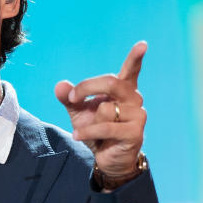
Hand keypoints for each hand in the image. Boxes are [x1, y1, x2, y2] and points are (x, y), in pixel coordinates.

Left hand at [54, 41, 146, 177]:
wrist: (106, 158)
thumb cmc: (96, 130)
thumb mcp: (79, 111)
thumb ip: (69, 97)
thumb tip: (60, 85)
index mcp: (123, 89)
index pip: (131, 70)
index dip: (136, 57)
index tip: (142, 44)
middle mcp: (134, 98)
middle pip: (111, 82)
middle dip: (86, 88)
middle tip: (72, 97)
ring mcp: (138, 115)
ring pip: (105, 108)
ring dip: (90, 121)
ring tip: (92, 130)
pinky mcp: (135, 132)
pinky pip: (105, 127)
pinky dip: (88, 132)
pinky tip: (78, 136)